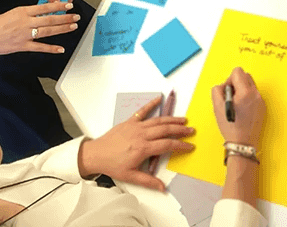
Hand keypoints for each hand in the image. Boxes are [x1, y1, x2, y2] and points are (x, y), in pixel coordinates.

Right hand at [0, 2, 79, 59]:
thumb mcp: (9, 13)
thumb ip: (24, 14)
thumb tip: (39, 14)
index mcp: (21, 11)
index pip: (44, 7)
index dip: (58, 5)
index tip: (68, 4)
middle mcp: (24, 22)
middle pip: (49, 19)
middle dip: (65, 17)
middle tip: (76, 16)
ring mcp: (24, 35)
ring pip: (47, 31)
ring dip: (62, 29)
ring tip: (73, 27)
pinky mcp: (21, 46)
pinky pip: (39, 47)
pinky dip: (51, 48)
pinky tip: (61, 49)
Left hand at [78, 96, 194, 190]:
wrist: (95, 154)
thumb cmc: (112, 164)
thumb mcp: (130, 176)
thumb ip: (148, 181)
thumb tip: (162, 188)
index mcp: (142, 148)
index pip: (167, 145)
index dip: (180, 146)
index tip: (189, 146)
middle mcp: (141, 135)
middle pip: (165, 130)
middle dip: (180, 130)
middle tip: (191, 131)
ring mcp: (135, 126)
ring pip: (157, 120)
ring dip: (171, 119)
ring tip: (183, 119)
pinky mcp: (129, 121)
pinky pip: (142, 111)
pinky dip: (151, 104)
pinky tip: (159, 98)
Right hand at [212, 67, 265, 145]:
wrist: (243, 144)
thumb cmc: (231, 127)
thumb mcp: (217, 107)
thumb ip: (217, 90)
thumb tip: (223, 85)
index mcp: (246, 93)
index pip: (238, 71)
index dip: (229, 79)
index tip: (227, 91)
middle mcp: (256, 94)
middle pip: (245, 75)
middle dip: (236, 83)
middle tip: (230, 97)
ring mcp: (260, 101)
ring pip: (250, 84)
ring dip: (241, 90)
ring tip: (236, 104)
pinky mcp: (262, 107)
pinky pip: (253, 94)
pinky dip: (246, 97)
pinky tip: (242, 110)